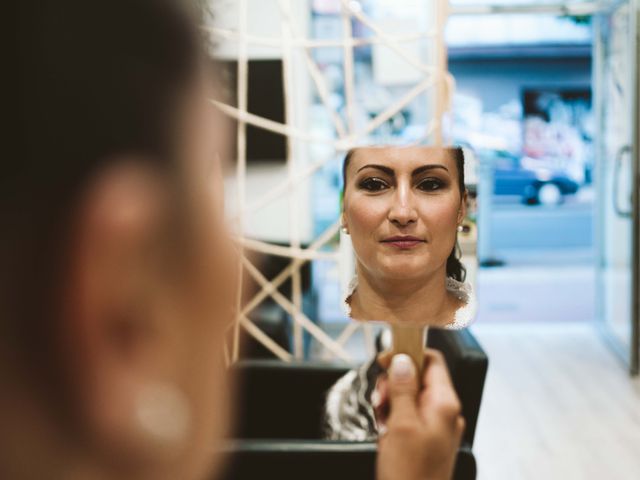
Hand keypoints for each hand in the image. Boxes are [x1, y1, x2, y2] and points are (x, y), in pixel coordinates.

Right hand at [376, 351, 464, 479]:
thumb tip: (402, 359)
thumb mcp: (401, 424)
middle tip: (381, 401)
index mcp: (444, 403)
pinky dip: (394, 419)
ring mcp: (436, 426)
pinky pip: (408, 416)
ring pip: (409, 397)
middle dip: (394, 384)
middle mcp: (444, 411)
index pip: (432, 360)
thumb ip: (403, 388)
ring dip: (391, 403)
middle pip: (417, 378)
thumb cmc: (410, 473)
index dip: (408, 355)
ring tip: (383, 422)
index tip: (385, 360)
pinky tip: (386, 434)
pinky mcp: (426, 439)